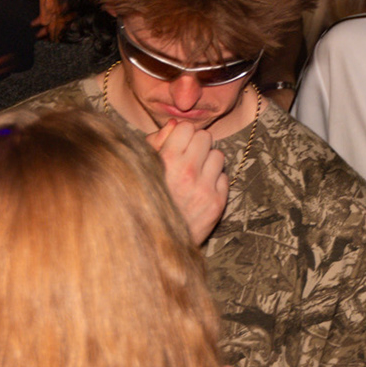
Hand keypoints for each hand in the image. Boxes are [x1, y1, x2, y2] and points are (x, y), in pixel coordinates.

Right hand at [149, 119, 228, 244]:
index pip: (186, 128)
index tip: (176, 145)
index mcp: (165, 161)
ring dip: (208, 161)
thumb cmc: (143, 199)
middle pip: (205, 138)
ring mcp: (204, 188)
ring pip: (218, 155)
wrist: (152, 243)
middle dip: (196, 145)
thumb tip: (175, 124)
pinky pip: (224, 177)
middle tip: (187, 158)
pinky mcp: (217, 203)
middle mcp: (187, 172)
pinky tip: (200, 189)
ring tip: (195, 173)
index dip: (181, 135)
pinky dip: (214, 181)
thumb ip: (156, 142)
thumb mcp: (140, 168)